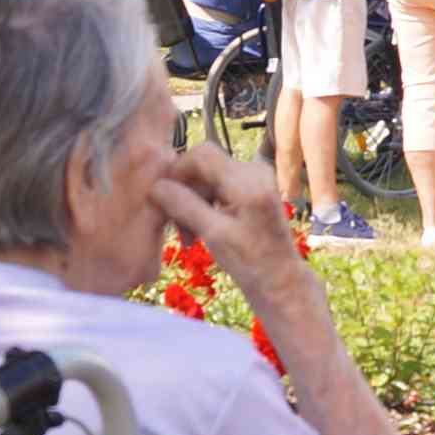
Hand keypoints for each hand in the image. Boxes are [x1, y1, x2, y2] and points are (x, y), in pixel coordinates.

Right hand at [151, 144, 317, 313]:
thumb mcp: (213, 234)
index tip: (163, 199)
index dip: (177, 172)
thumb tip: (155, 186)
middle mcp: (254, 170)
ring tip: (189, 236)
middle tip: (178, 229)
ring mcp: (255, 178)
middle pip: (204, 166)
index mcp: (248, 180)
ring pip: (208, 177)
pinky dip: (206, 204)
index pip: (201, 154)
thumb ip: (184, 206)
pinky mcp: (253, 188)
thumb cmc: (250, 263)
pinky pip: (219, 186)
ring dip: (193, 202)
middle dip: (185, 193)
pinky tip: (200, 229)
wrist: (279, 280)